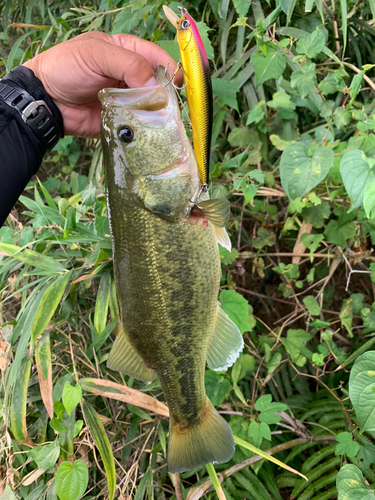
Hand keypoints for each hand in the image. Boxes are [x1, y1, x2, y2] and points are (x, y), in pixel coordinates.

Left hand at [23, 31, 181, 137]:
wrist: (47, 100)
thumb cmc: (67, 67)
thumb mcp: (97, 54)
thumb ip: (129, 64)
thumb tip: (156, 85)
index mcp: (128, 52)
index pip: (158, 58)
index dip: (169, 69)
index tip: (174, 84)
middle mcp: (132, 77)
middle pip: (160, 85)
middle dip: (165, 95)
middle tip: (162, 105)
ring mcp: (129, 100)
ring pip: (153, 107)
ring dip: (156, 113)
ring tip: (153, 119)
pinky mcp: (123, 120)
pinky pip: (141, 124)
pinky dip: (145, 127)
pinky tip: (144, 129)